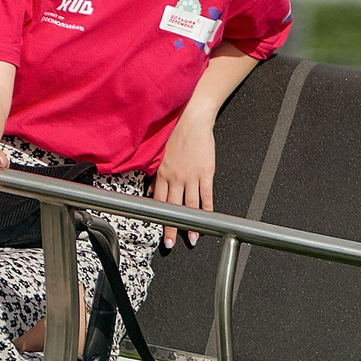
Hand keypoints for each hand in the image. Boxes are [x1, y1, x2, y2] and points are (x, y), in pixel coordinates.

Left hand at [154, 113, 217, 246]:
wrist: (191, 118)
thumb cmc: (175, 132)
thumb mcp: (160, 153)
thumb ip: (156, 174)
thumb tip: (152, 190)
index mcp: (162, 173)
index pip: (159, 201)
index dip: (159, 217)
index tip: (159, 230)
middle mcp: (175, 177)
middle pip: (173, 208)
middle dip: (172, 227)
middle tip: (172, 243)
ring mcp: (191, 176)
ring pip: (190, 205)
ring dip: (192, 223)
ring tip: (193, 238)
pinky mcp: (206, 172)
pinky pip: (206, 194)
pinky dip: (207, 208)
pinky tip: (208, 218)